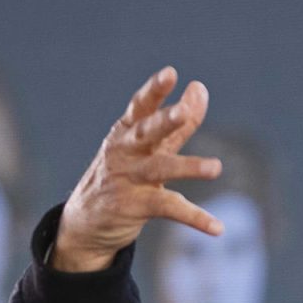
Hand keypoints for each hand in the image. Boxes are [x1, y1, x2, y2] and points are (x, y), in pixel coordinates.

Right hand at [53, 67, 223, 272]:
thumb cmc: (123, 175)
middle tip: (182, 113)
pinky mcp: (133, 207)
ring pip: (159, 169)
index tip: (170, 73)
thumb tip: (199, 87)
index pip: (141, 107)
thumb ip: (178, 123)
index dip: (154, 90)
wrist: (85, 221)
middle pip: (146, 133)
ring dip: (188, 167)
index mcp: (128, 132)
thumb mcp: (148, 147)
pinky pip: (168, 209)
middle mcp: (125, 152)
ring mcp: (128, 179)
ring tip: (215, 167)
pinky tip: (217, 228)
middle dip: (164, 122)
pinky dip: (195, 218)